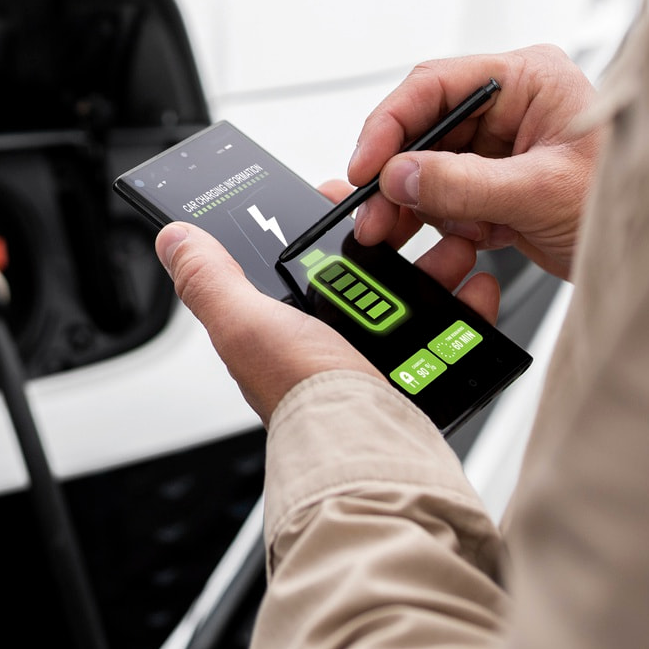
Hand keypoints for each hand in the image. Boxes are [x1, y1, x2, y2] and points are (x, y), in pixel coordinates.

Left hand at [156, 181, 501, 422]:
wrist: (369, 452)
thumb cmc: (305, 398)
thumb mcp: (244, 325)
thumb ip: (209, 280)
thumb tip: (173, 239)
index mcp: (282, 324)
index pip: (301, 255)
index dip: (324, 222)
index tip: (346, 196)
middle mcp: (327, 340)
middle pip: (365, 267)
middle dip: (391, 236)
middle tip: (407, 220)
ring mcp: (375, 355)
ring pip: (412, 291)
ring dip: (437, 262)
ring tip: (451, 249)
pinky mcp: (419, 372)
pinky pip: (450, 328)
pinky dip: (467, 306)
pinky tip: (475, 289)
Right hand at [348, 47, 601, 279]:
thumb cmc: (632, 198)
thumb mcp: (542, 191)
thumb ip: (465, 184)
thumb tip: (403, 175)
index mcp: (528, 79)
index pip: (436, 86)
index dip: (391, 124)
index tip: (366, 165)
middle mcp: (513, 106)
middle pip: (426, 129)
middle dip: (399, 176)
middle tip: (374, 213)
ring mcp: (507, 147)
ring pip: (432, 169)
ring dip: (418, 205)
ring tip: (404, 234)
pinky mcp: (504, 185)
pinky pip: (451, 198)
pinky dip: (446, 223)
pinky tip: (463, 239)